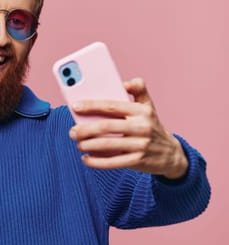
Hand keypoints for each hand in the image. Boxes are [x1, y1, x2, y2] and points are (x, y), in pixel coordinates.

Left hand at [69, 78, 188, 179]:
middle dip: (85, 129)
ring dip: (88, 145)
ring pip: (108, 145)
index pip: (112, 105)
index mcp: (141, 110)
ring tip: (78, 143)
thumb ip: (138, 90)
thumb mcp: (149, 106)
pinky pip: (113, 162)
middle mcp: (142, 127)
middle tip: (72, 131)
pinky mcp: (138, 161)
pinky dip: (96, 162)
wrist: (172, 155)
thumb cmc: (152, 126)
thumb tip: (124, 82)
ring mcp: (141, 145)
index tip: (75, 106)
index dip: (92, 105)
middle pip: (106, 126)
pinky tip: (86, 158)